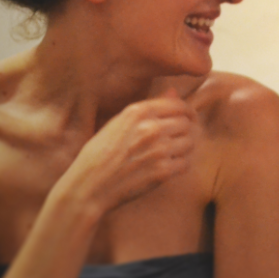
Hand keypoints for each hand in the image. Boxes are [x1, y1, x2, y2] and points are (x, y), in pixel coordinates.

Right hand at [55, 87, 195, 215]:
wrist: (89, 186)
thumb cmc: (99, 153)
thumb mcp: (118, 122)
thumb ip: (149, 108)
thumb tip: (174, 91)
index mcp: (138, 112)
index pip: (178, 105)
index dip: (186, 112)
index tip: (187, 118)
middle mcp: (150, 128)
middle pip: (187, 123)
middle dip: (184, 131)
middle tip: (177, 139)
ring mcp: (159, 150)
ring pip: (189, 142)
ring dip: (184, 148)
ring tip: (171, 153)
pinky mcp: (163, 171)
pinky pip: (185, 163)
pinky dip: (180, 165)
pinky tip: (168, 167)